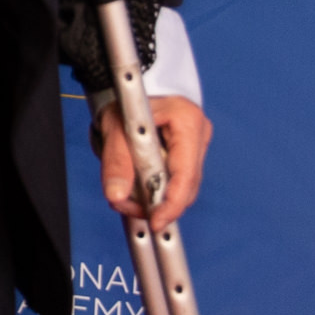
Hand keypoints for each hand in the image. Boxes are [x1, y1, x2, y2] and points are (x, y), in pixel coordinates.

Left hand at [95, 92, 211, 227]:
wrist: (131, 93)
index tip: (155, 221)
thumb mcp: (115, 128)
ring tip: (124, 198)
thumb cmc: (127, 103)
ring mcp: (196, 146)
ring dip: (154, 201)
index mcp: (188, 120)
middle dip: (158, 204)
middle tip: (125, 206)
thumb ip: (116, 162)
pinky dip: (156, 192)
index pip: (187, 173)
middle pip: (186, 185)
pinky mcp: (188, 157)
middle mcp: (199, 135)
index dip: (172, 203)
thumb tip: (116, 196)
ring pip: (182, 188)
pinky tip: (136, 193)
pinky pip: (176, 183)